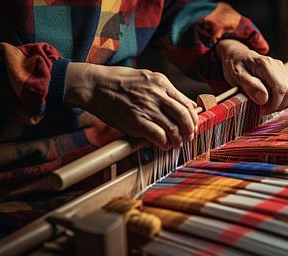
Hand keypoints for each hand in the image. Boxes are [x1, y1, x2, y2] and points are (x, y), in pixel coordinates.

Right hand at [64, 63, 197, 149]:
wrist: (95, 85)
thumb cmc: (119, 82)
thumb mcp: (147, 78)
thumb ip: (166, 91)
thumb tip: (186, 103)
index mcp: (161, 83)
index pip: (186, 103)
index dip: (193, 118)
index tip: (193, 125)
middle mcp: (157, 95)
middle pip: (184, 116)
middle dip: (189, 130)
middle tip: (189, 137)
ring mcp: (147, 108)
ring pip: (173, 128)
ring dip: (178, 139)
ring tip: (177, 143)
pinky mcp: (136, 121)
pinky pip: (158, 136)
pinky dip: (164, 143)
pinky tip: (164, 145)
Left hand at [216, 39, 287, 113]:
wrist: (237, 55)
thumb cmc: (234, 64)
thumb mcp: (236, 75)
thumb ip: (250, 86)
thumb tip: (264, 99)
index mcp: (265, 64)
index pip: (280, 88)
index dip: (274, 104)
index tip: (262, 111)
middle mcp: (277, 65)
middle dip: (279, 106)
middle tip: (264, 110)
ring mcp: (282, 69)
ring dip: (285, 103)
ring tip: (270, 107)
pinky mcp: (284, 74)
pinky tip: (275, 102)